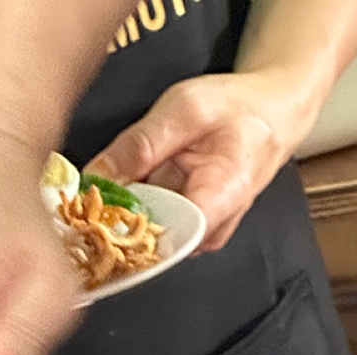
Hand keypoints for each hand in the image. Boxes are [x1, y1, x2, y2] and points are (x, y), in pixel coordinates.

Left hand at [87, 69, 318, 251]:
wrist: (270, 113)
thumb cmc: (237, 108)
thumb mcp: (186, 109)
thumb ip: (142, 144)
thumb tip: (97, 175)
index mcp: (219, 200)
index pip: (167, 240)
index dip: (124, 233)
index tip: (92, 217)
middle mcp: (210, 230)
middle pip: (151, 243)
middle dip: (115, 223)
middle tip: (86, 200)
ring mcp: (198, 235)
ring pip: (147, 240)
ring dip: (120, 219)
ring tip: (103, 193)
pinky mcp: (188, 231)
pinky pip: (151, 230)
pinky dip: (131, 214)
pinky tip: (122, 195)